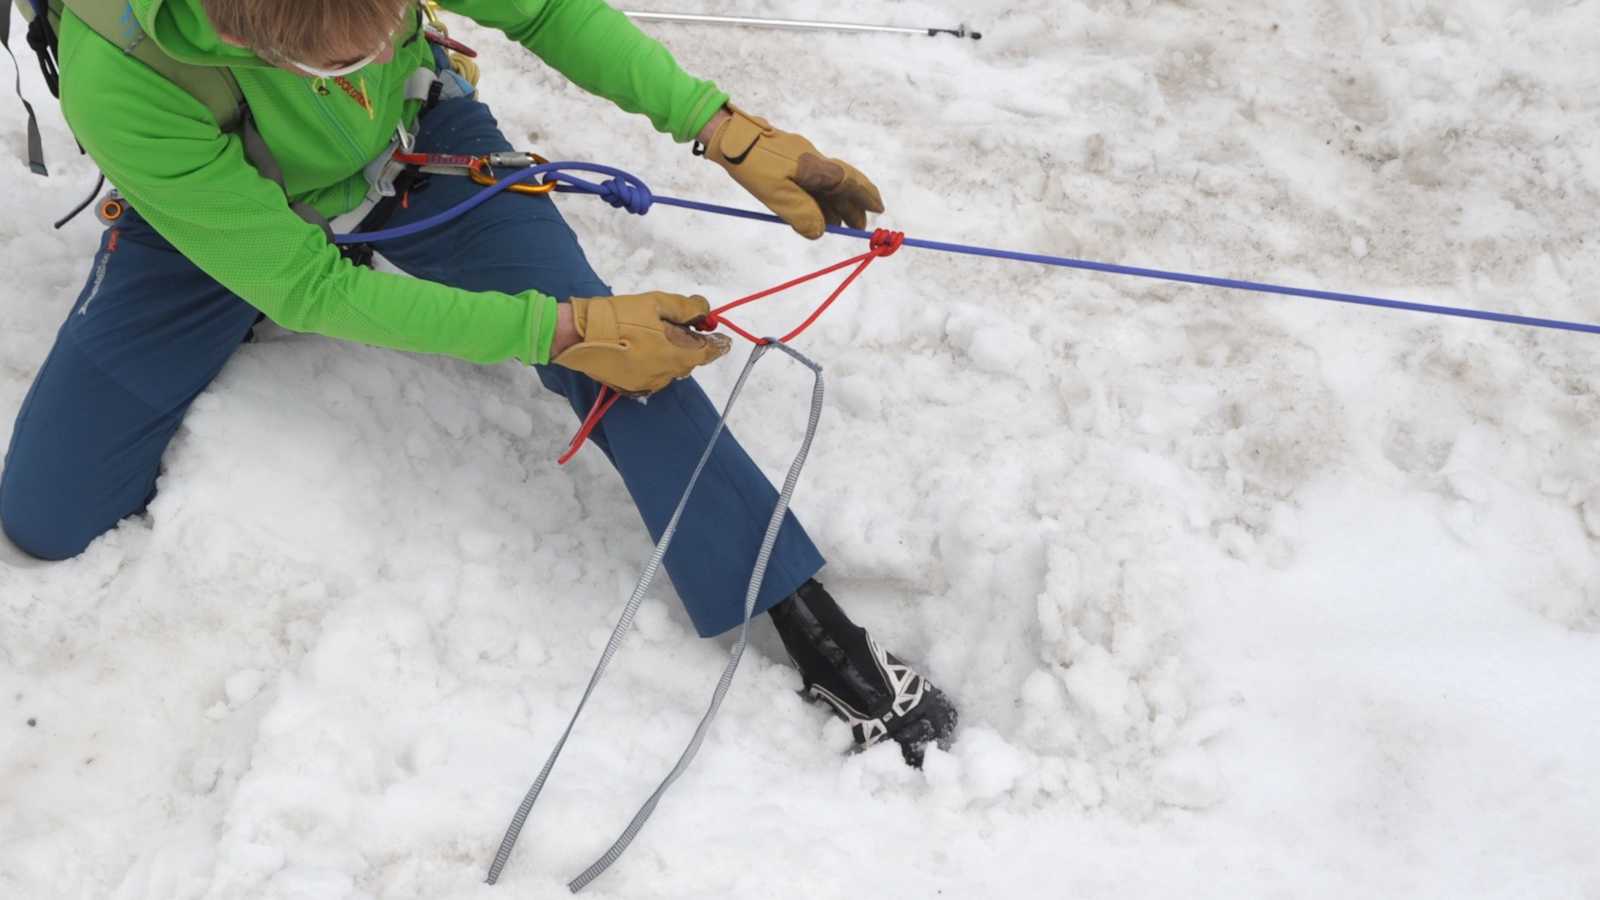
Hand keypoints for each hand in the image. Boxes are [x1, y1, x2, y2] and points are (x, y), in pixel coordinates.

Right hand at [552, 293, 731, 394]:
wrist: (579, 335)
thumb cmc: (619, 316)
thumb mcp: (656, 303)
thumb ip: (686, 308)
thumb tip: (706, 312)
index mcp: (676, 354)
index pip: (708, 352)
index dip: (718, 344)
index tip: (724, 339)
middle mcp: (666, 374)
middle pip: (688, 360)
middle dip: (689, 344)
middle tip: (679, 325)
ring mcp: (648, 384)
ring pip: (670, 368)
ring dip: (670, 354)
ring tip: (654, 336)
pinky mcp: (631, 388)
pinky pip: (651, 375)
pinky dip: (652, 363)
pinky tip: (639, 349)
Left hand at [700, 105, 884, 239]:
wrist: (728, 137)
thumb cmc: (752, 165)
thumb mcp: (776, 195)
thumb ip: (802, 214)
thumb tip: (821, 230)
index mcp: (815, 167)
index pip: (849, 182)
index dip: (866, 196)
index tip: (879, 210)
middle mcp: (813, 160)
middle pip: (841, 183)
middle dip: (852, 205)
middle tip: (857, 226)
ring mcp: (801, 157)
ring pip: (826, 182)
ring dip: (834, 203)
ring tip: (837, 224)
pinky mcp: (788, 158)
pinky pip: (812, 179)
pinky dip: (818, 195)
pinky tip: (814, 207)